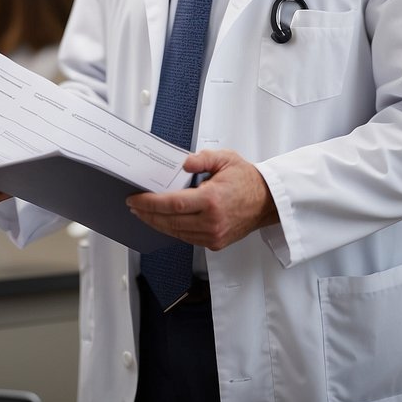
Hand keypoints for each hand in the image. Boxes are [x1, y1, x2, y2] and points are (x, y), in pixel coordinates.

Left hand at [127, 149, 278, 250]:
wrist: (267, 201)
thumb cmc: (247, 180)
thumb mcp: (226, 159)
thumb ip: (202, 159)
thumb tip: (185, 164)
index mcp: (212, 200)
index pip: (172, 204)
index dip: (149, 203)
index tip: (134, 199)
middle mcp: (212, 221)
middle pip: (169, 221)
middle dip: (147, 214)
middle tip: (133, 206)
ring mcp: (213, 235)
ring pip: (176, 233)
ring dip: (157, 224)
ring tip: (144, 214)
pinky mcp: (215, 242)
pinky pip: (186, 238)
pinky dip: (172, 230)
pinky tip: (163, 222)